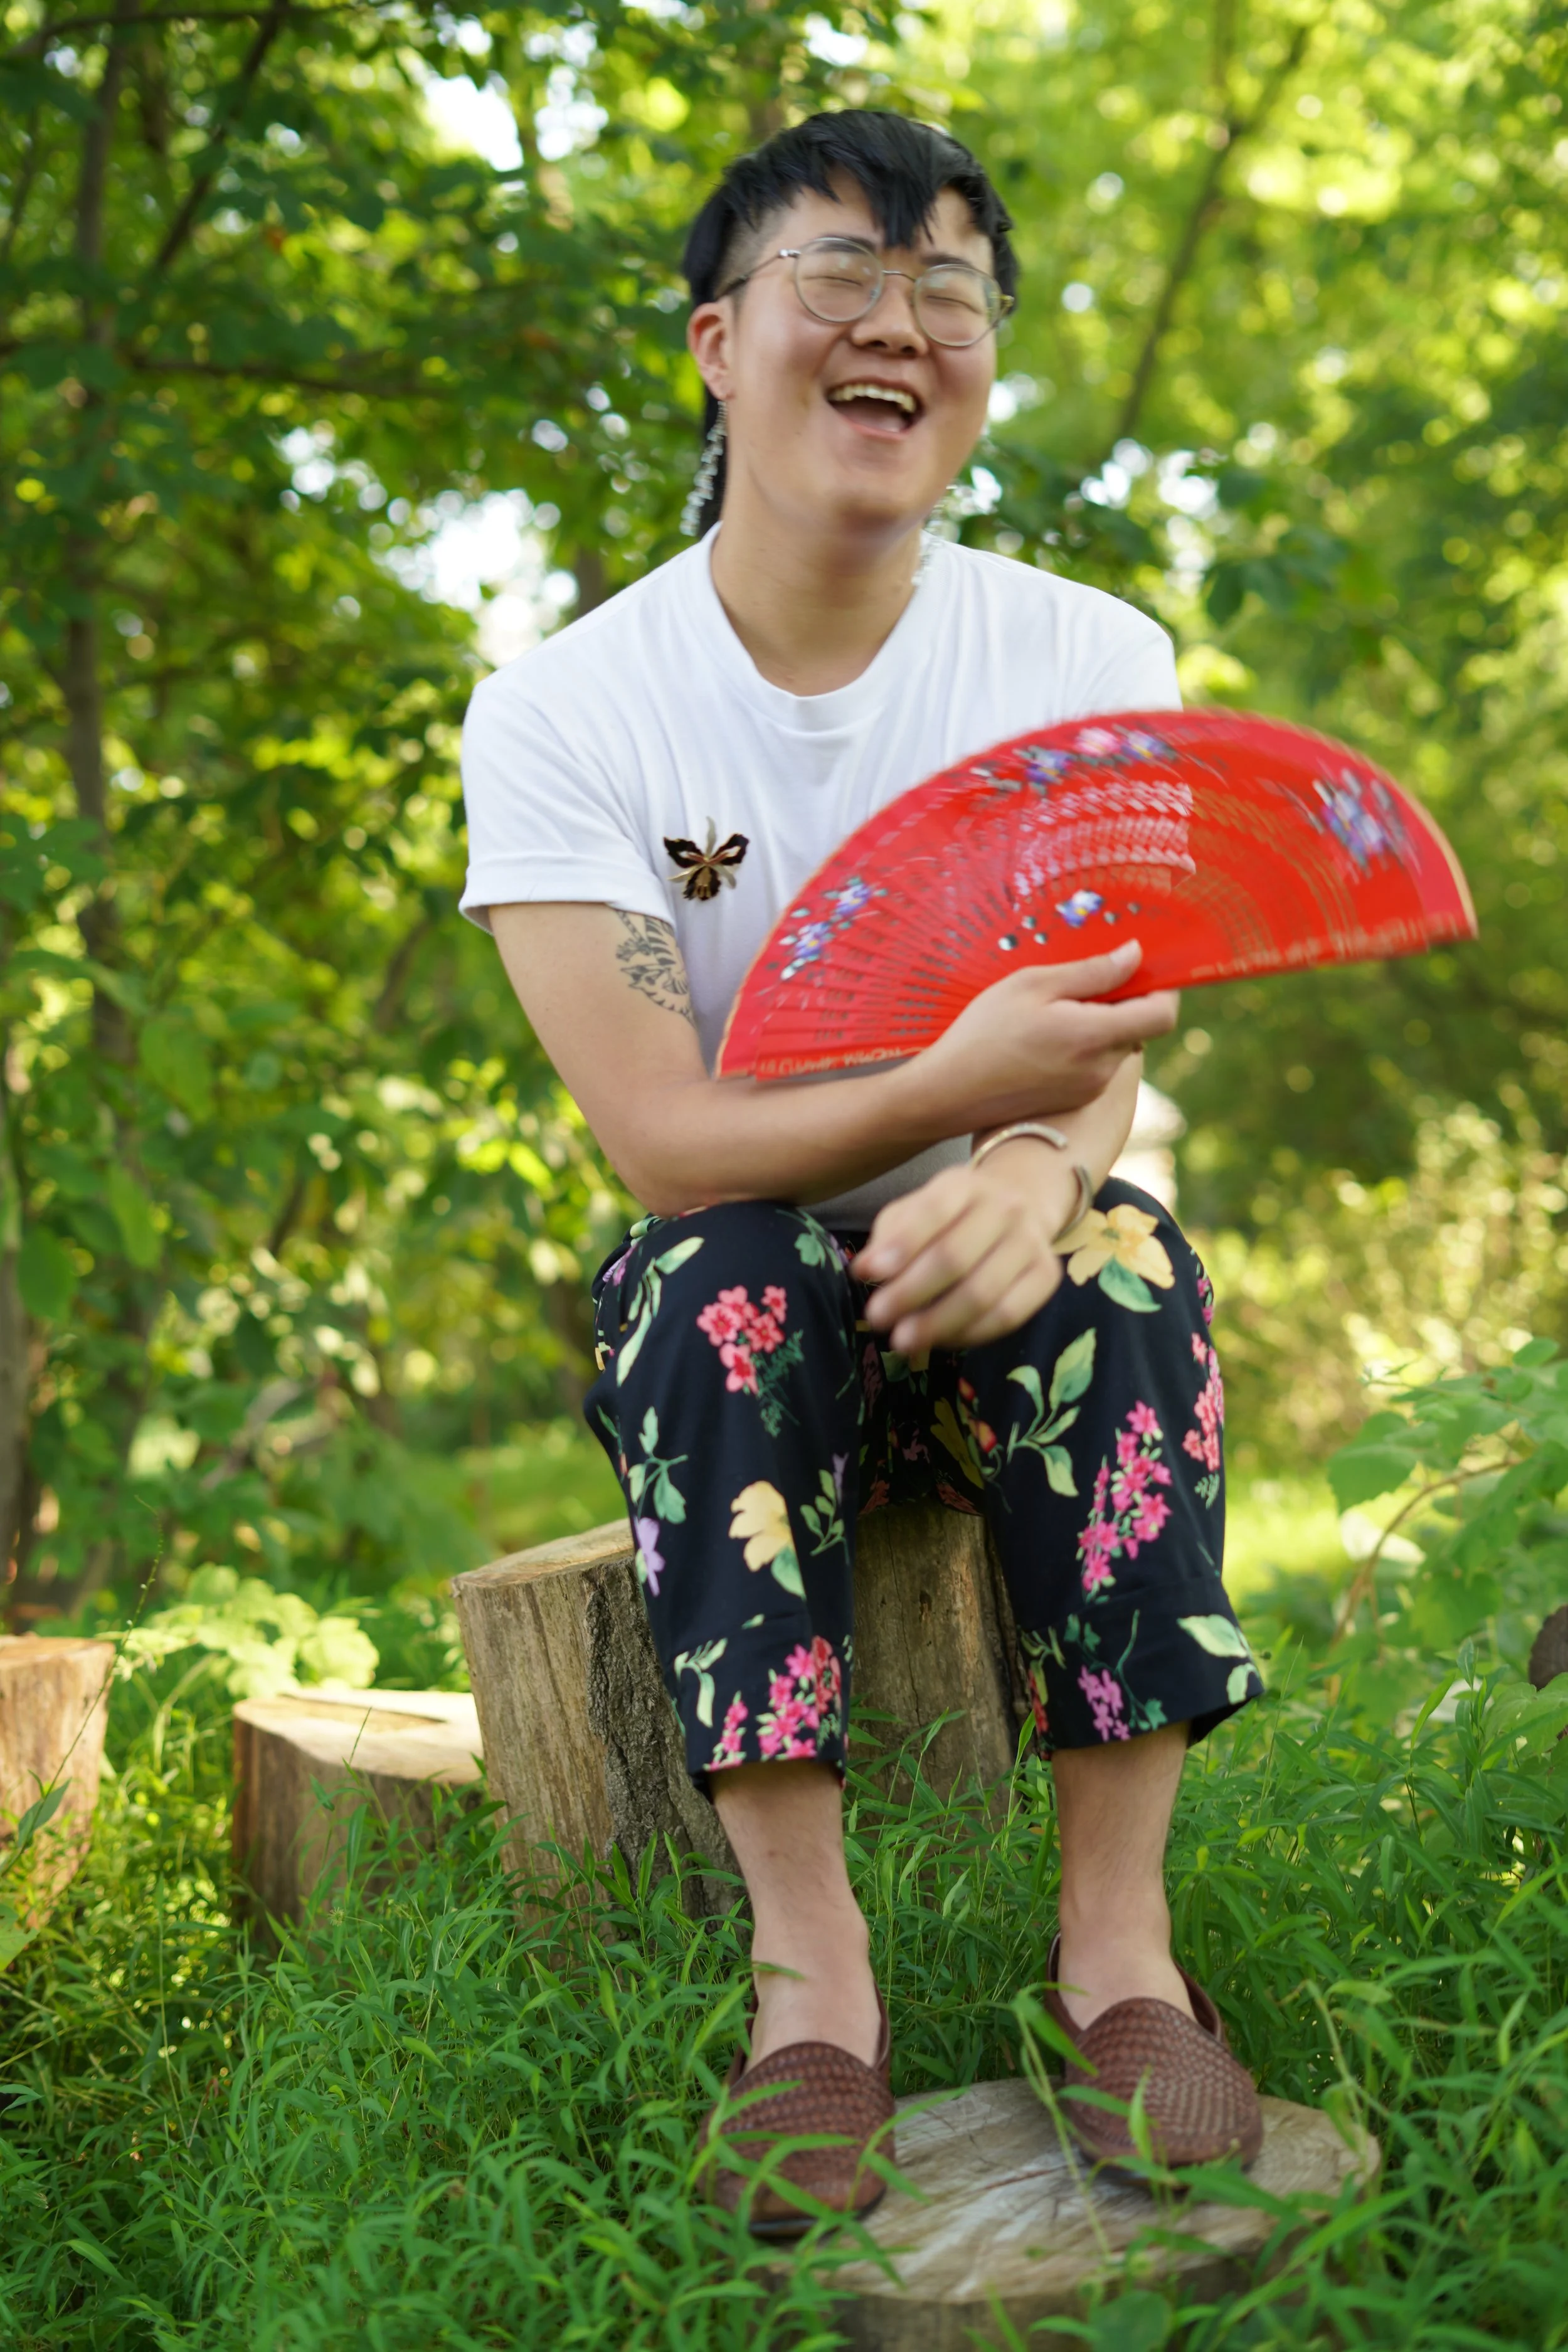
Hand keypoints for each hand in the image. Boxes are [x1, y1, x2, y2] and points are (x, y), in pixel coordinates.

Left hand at [852, 1144, 1083, 1353]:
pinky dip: (970, 1334)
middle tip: (878, 1319)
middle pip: (955, 1258)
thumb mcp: (915, 1210)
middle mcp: (1005, 1207)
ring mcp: (1031, 1241)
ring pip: (983, 1293)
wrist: (1021, 1203)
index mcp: (964, 1184)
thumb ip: (889, 1236)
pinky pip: (1009, 1315)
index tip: (866, 1275)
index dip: (900, 1246)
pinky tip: (941, 1340)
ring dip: (938, 1323)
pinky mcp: (1048, 1275)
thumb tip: (863, 1270)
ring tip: (903, 1341)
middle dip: (911, 1293)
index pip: (932, 1212)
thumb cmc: (951, 1215)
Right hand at [900, 940, 1176, 1136]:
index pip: (1163, 1014)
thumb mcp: (1033, 985)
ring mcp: (1090, 1089)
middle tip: (1072, 989)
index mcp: (1094, 1037)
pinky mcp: (1075, 1100)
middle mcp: (1101, 1069)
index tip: (1134, 971)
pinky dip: (1083, 1047)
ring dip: (1098, 1025)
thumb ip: (1092, 972)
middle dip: (1120, 1003)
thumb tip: (1136, 955)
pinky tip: (1042, 1042)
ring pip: (1117, 1046)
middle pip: (1139, 1028)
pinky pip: (1096, 1065)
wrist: (949, 1093)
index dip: (1160, 988)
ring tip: (1049, 1016)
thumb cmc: (984, 1033)